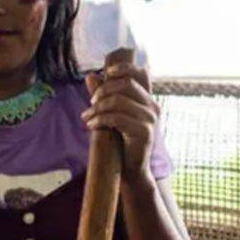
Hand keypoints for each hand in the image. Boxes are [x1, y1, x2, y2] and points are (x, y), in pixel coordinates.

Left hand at [81, 62, 159, 185]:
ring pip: (119, 101)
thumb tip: (90, 76)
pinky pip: (117, 118)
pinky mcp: (144, 132)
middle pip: (126, 84)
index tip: (106, 73)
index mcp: (147, 100)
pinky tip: (91, 126)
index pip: (141, 73)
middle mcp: (152, 106)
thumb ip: (104, 96)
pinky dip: (100, 120)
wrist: (131, 171)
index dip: (124, 67)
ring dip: (98, 108)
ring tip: (87, 117)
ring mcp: (150, 119)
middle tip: (91, 103)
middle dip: (103, 90)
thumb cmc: (121, 144)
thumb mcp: (111, 116)